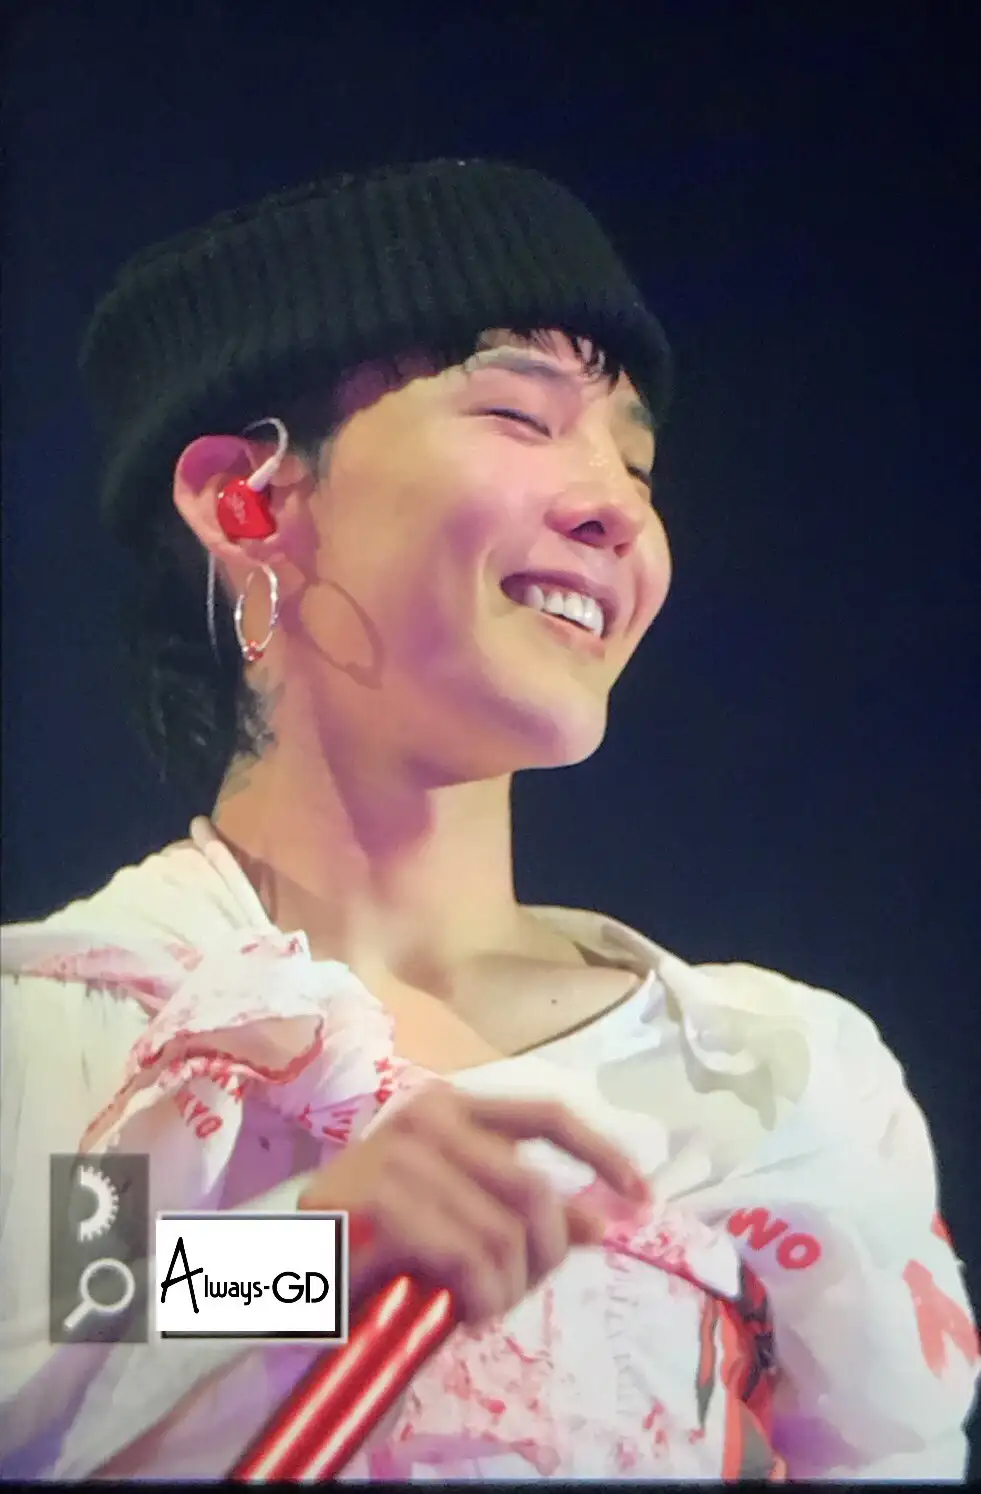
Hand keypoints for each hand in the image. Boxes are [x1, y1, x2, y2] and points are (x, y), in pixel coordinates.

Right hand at [298, 1086, 648, 1324]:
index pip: (546, 1115)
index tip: (642, 1197)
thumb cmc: (380, 1251)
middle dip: (543, 1254)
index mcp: (452, 1110)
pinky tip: (461, 1313)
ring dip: (506, 1288)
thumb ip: (524, 1215)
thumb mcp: (464, 1227)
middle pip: (535, 1188)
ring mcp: (399, 1153)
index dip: (602, 1153)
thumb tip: (600, 1219)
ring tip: (477, 1305)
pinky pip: (468, 1256)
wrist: (289, 1279)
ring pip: (505, 1230)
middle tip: (515, 1292)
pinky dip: (480, 1298)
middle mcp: (428, 1117)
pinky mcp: (378, 1200)